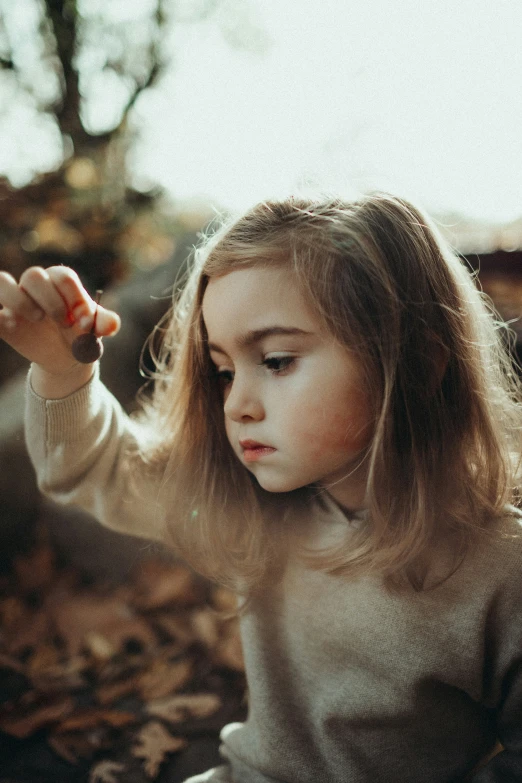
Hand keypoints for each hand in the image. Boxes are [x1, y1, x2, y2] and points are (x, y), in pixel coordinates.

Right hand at [0, 265, 119, 394]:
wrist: (66, 356)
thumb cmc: (81, 334)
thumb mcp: (95, 330)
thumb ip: (104, 323)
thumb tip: (113, 325)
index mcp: (60, 282)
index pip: (63, 277)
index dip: (74, 297)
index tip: (85, 322)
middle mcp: (36, 286)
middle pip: (34, 276)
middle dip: (50, 299)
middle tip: (64, 324)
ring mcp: (16, 300)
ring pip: (2, 282)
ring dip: (18, 300)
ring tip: (36, 320)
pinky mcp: (2, 318)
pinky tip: (12, 327)